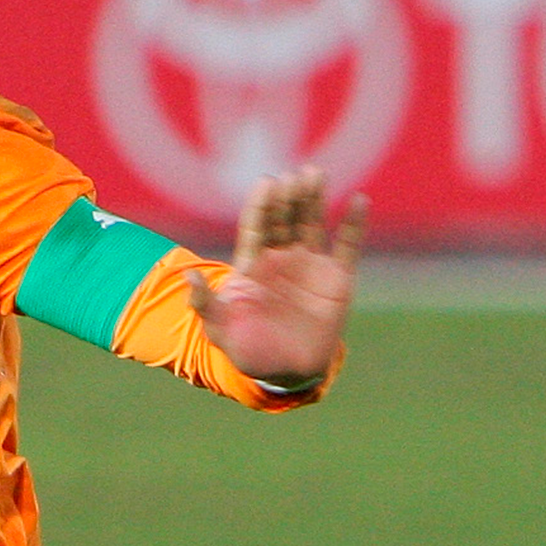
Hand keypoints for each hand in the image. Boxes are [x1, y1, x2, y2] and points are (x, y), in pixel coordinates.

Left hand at [187, 167, 366, 389]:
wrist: (285, 372)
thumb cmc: (246, 349)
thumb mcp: (219, 329)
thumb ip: (204, 303)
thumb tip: (187, 275)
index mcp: (251, 264)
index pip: (256, 226)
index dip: (261, 206)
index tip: (267, 182)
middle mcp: (280, 258)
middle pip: (283, 219)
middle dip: (288, 197)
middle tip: (294, 174)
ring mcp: (309, 265)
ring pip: (311, 223)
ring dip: (313, 199)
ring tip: (315, 173)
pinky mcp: (337, 278)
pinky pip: (347, 246)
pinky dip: (354, 224)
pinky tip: (359, 200)